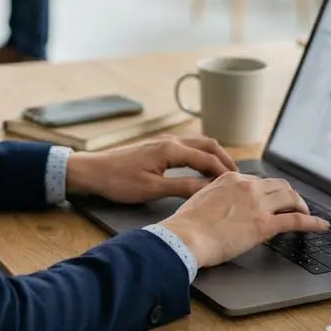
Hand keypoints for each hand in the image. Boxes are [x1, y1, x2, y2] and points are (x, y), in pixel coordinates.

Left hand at [65, 135, 237, 203]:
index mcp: (171, 149)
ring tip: (223, 174)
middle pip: (207, 145)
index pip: (208, 159)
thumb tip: (209, 190)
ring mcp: (163, 142)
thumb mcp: (153, 189)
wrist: (92, 171)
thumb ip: (183, 188)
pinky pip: (187, 147)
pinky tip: (200, 169)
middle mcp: (170, 141)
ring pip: (197, 144)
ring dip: (213, 156)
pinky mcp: (156, 147)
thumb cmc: (119, 181)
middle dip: (224, 159)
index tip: (239, 184)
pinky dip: (200, 155)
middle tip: (237, 177)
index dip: (225, 172)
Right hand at [158, 173, 329, 267]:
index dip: (269, 191)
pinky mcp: (264, 225)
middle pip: (279, 186)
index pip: (259, 181)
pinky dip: (313, 222)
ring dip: (301, 205)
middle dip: (289, 195)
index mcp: (231, 179)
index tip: (272, 198)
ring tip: (307, 213)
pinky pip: (296, 220)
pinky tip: (321, 226)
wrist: (185, 237)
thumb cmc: (186, 224)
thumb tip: (220, 204)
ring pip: (290, 198)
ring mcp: (258, 205)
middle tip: (294, 204)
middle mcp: (248, 187)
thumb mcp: (200, 198)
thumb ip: (216, 196)